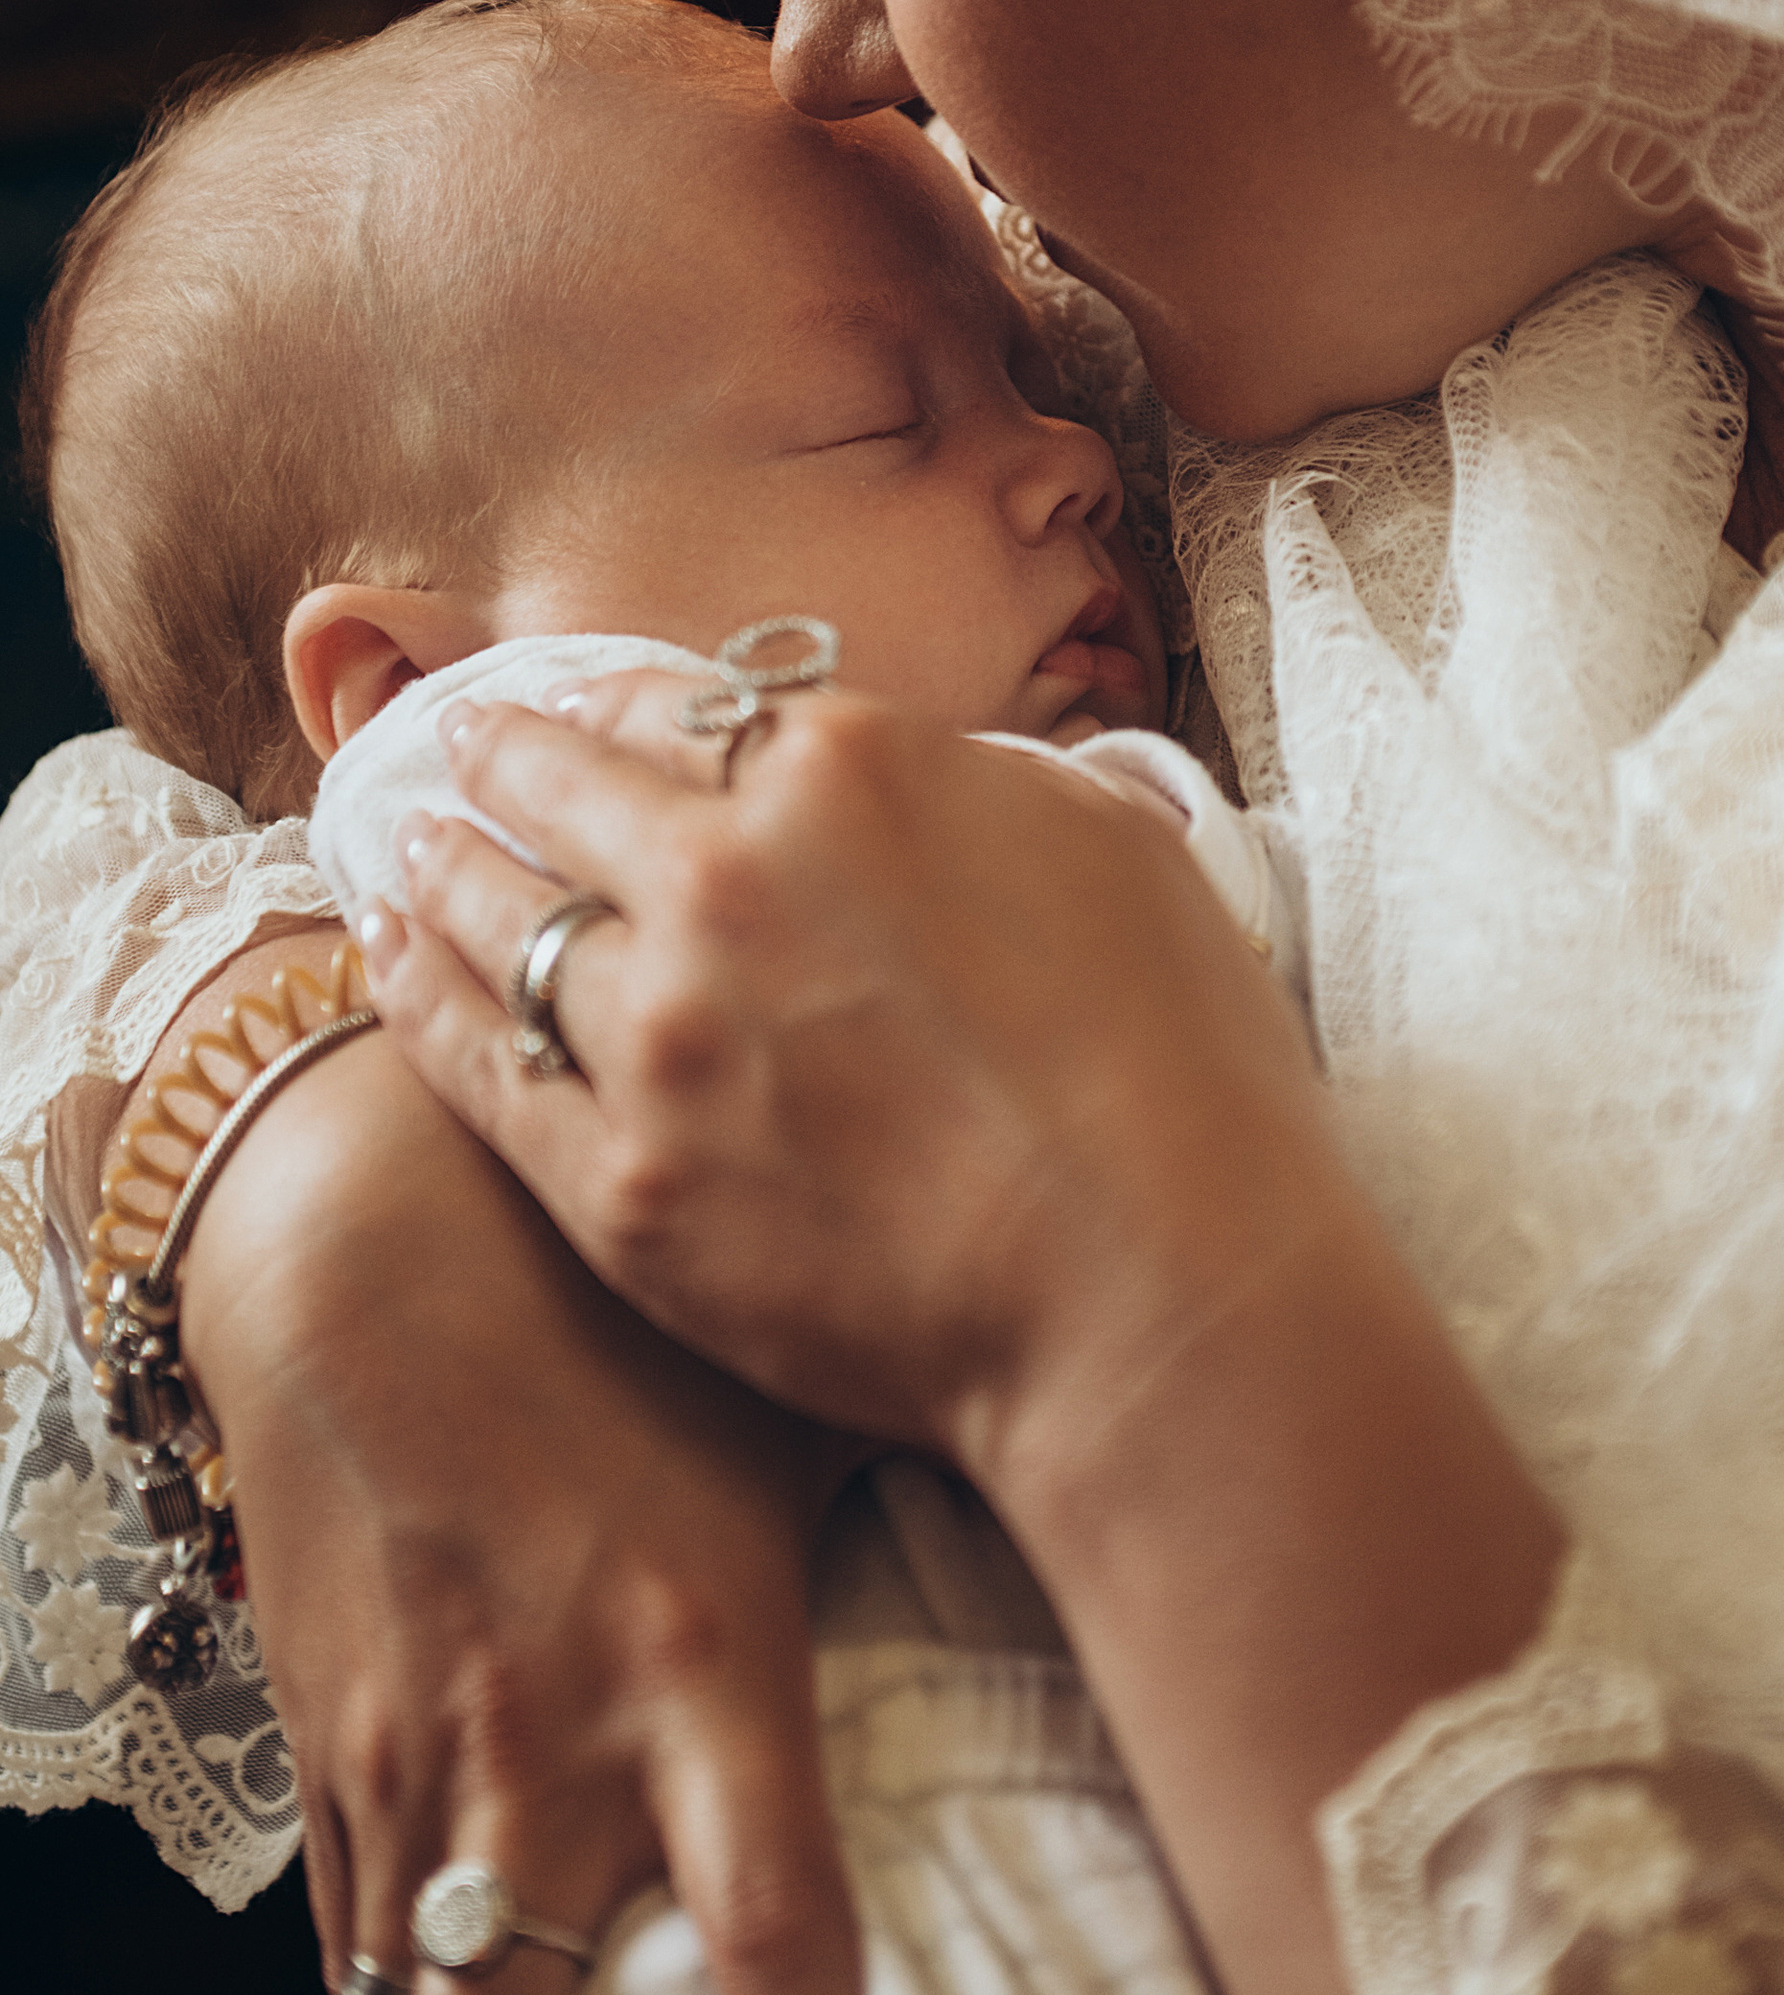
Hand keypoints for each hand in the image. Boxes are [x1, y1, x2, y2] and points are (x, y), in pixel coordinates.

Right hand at [182, 1031, 880, 1994]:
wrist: (365, 1225)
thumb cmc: (609, 1300)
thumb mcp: (784, 1398)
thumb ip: (909, 1490)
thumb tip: (1092, 1507)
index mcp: (699, 1660)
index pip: (776, 1923)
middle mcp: (555, 1737)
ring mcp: (423, 1746)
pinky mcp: (332, 1725)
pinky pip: (347, 1924)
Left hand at [368, 678, 1326, 1488]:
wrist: (1156, 1293)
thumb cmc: (1177, 1072)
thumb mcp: (1113, 845)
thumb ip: (982, 784)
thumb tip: (921, 773)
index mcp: (852, 770)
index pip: (685, 706)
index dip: (618, 701)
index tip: (580, 704)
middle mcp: (728, 875)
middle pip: (565, 787)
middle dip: (503, 755)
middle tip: (464, 745)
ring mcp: (661, 1034)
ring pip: (499, 919)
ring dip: (444, 866)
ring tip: (411, 848)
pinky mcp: (622, 1184)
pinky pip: (477, 1065)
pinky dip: (422, 994)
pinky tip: (394, 959)